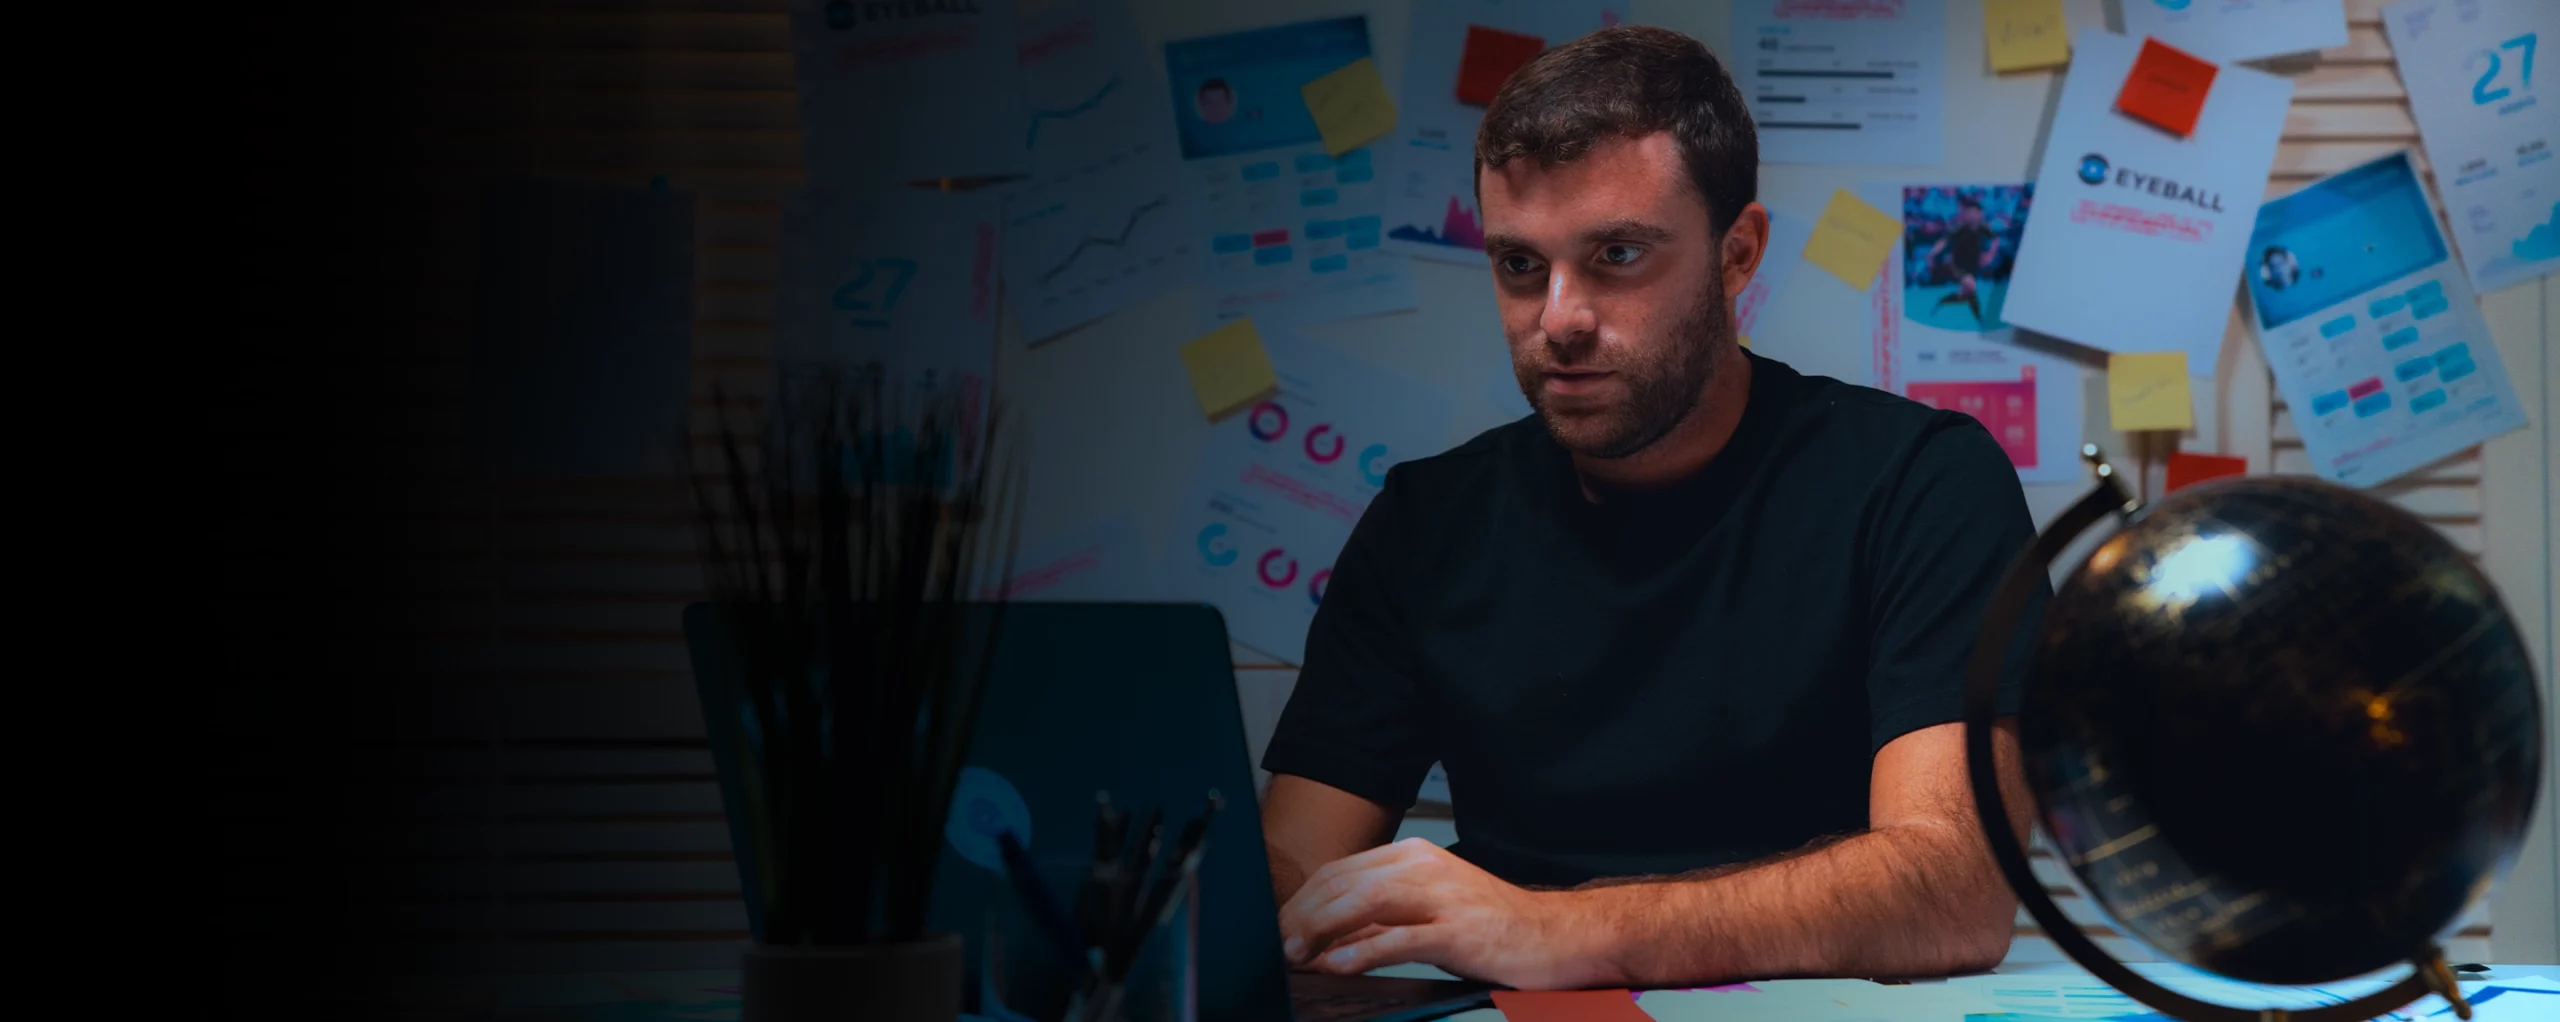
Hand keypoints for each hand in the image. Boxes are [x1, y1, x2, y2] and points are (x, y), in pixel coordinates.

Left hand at [1274, 838, 1612, 988]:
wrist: (1558, 936)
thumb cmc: (1495, 928)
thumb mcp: (1431, 912)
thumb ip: (1382, 921)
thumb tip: (1328, 940)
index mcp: (1413, 856)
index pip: (1341, 872)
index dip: (1303, 900)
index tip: (1280, 927)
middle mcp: (1423, 867)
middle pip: (1343, 883)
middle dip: (1302, 915)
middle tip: (1277, 945)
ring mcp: (1442, 897)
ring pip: (1363, 903)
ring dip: (1321, 929)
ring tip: (1296, 952)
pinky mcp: (1458, 930)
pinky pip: (1399, 938)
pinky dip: (1362, 951)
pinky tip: (1338, 963)